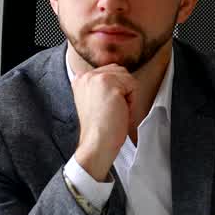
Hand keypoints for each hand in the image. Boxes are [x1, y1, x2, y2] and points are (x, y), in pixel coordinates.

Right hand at [71, 64, 136, 181]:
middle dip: (124, 91)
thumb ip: (102, 85)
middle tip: (114, 111)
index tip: (108, 107)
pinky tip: (121, 113)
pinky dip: (133, 102)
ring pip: (128, 78)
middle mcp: (86, 75)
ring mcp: (97, 78)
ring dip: (129, 96)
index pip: (111, 71)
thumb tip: (122, 77)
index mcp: (80, 78)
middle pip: (120, 72)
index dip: (117, 90)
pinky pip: (134, 86)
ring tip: (117, 112)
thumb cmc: (100, 128)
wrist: (97, 143)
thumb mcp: (95, 100)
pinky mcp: (109, 84)